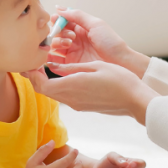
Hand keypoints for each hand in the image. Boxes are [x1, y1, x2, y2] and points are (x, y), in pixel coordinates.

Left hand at [25, 60, 159, 123]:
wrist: (135, 100)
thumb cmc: (119, 80)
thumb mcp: (94, 66)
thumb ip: (71, 68)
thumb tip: (52, 65)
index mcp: (72, 86)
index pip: (42, 84)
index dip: (33, 74)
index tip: (31, 62)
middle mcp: (71, 99)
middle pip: (44, 91)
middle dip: (36, 78)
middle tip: (34, 63)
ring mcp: (77, 105)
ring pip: (53, 94)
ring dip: (46, 82)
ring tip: (47, 66)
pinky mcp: (83, 106)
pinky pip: (64, 96)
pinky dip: (57, 86)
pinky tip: (62, 76)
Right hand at [47, 8, 148, 76]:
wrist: (119, 62)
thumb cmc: (111, 43)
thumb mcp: (96, 24)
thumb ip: (77, 16)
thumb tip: (60, 8)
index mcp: (81, 29)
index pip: (63, 22)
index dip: (58, 20)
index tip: (57, 19)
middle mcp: (75, 40)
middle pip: (57, 33)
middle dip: (59, 32)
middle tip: (71, 35)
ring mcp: (72, 53)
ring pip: (54, 46)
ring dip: (57, 42)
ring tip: (69, 44)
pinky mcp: (70, 66)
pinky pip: (54, 61)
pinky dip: (49, 57)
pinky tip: (53, 54)